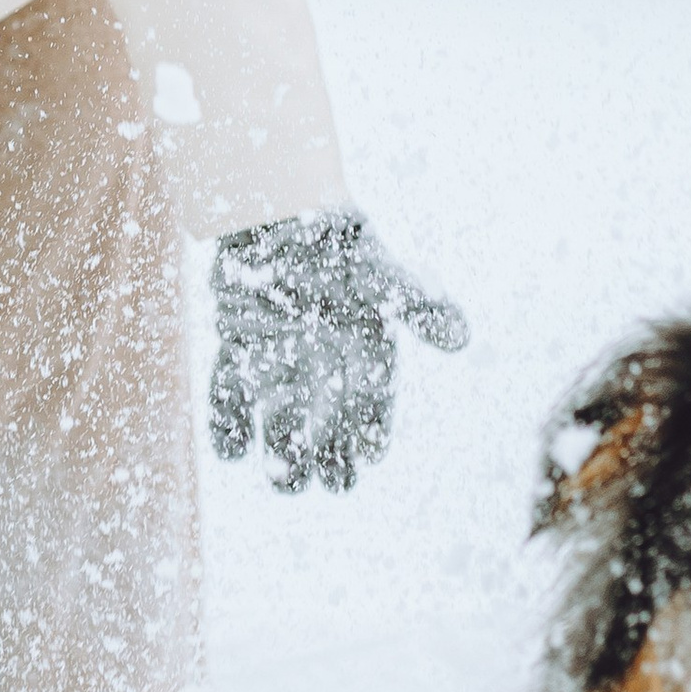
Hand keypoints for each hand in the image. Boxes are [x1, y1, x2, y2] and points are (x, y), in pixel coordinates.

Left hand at [208, 207, 467, 495]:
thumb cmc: (333, 244)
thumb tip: (463, 338)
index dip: (371, 433)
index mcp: (360, 354)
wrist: (274, 212)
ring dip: (280, 458)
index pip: (371, 407)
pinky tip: (231, 448)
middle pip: (327, 432)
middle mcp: (320, 369)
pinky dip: (227, 429)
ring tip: (281, 476)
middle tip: (328, 479)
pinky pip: (231, 405)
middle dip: (328, 461)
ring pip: (280, 428)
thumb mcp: (378, 273)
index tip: (369, 455)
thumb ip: (417, 304)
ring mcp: (276, 367)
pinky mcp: (236, 359)